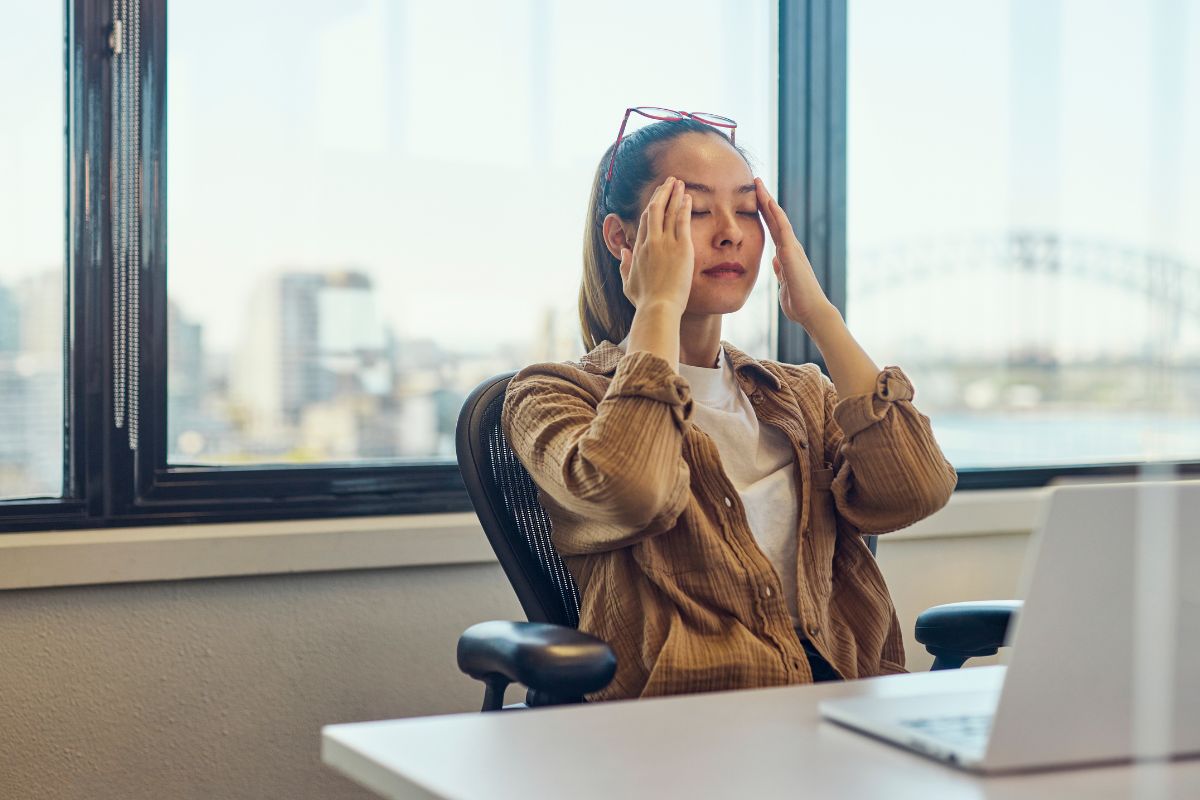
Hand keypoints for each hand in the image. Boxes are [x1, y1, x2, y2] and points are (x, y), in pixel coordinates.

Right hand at [619, 177, 693, 315]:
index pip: (644, 222)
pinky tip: (688, 197)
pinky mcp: (681, 247)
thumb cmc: (645, 301)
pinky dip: (684, 207)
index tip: (657, 198)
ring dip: (674, 194)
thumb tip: (624, 252)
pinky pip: (682, 221)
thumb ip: (625, 266)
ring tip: (680, 183)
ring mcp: (665, 243)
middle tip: (669, 182)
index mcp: (638, 250)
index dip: (651, 207)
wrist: (659, 308)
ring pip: (668, 211)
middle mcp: (650, 242)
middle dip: (662, 193)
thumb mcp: (629, 284)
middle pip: (654, 210)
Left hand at [754, 178, 836, 328]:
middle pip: (775, 219)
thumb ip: (781, 272)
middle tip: (755, 183)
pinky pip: (783, 230)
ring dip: (768, 201)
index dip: (763, 214)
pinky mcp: (792, 253)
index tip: (754, 200)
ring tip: (758, 184)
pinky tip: (768, 202)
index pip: (772, 229)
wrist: (812, 313)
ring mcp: (792, 249)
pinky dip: (776, 215)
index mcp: (786, 255)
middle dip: (764, 201)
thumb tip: (775, 261)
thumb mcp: (784, 284)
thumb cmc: (799, 304)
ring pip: (779, 219)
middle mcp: (790, 248)